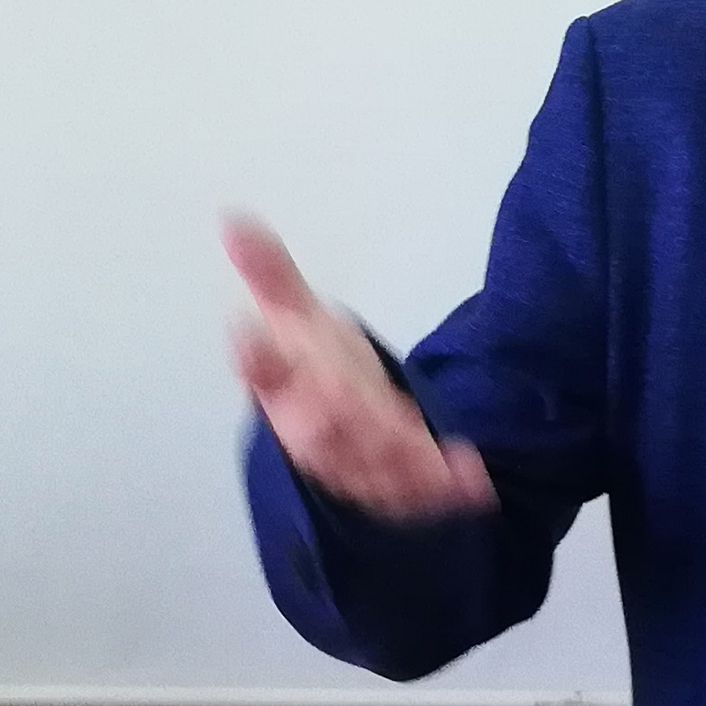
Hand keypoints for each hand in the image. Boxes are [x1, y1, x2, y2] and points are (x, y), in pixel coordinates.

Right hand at [225, 215, 497, 522]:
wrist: (346, 421)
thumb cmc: (315, 365)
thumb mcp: (295, 313)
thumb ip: (269, 271)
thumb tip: (232, 218)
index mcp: (283, 386)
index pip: (263, 372)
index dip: (253, 357)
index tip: (244, 333)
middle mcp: (314, 430)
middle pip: (316, 431)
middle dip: (329, 417)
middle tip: (344, 394)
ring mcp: (357, 462)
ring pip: (368, 467)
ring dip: (391, 456)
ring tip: (415, 444)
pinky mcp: (398, 482)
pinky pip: (420, 488)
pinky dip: (447, 484)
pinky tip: (474, 477)